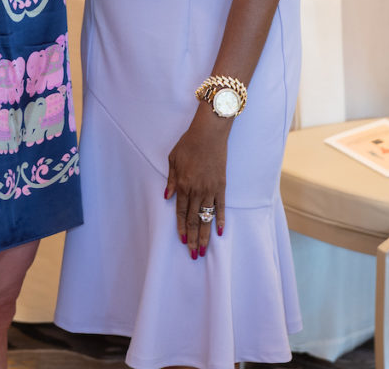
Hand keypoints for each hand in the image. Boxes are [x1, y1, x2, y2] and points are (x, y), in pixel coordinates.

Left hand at [165, 110, 228, 257]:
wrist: (209, 133)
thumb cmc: (188, 143)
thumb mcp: (172, 159)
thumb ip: (171, 180)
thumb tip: (167, 197)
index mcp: (183, 184)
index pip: (180, 212)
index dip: (181, 228)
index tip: (182, 241)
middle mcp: (196, 190)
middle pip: (193, 219)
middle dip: (193, 238)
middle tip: (193, 254)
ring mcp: (210, 189)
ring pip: (206, 217)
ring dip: (205, 234)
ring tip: (204, 249)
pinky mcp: (221, 186)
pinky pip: (220, 207)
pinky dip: (220, 220)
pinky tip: (220, 232)